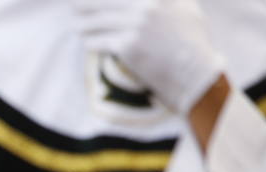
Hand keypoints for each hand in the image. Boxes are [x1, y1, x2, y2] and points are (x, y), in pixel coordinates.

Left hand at [72, 0, 222, 115]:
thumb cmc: (191, 40)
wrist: (193, 71)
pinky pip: (98, 42)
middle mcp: (146, 5)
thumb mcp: (185, 7)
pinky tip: (88, 42)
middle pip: (102, 1)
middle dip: (84, 4)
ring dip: (83, 24)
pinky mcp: (126, 45)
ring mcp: (135, 24)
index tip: (92, 1)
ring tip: (76, 25)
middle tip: (71, 5)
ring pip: (96, 21)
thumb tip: (151, 0)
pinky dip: (91, 42)